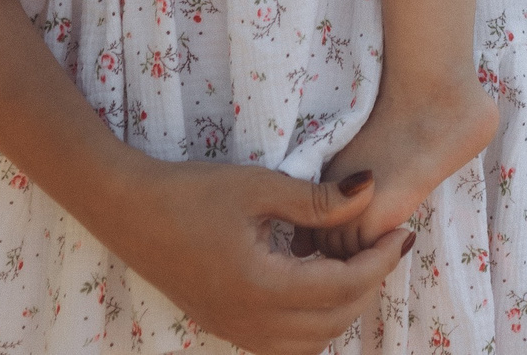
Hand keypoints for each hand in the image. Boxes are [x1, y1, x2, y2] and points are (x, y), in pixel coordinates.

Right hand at [0, 0, 409, 354]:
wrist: (124, 208)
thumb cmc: (190, 191)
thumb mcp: (260, 187)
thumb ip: (319, 200)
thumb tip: (372, 193)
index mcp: (262, 287)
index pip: (343, 288)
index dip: (380, 262)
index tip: (402, 232)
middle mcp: (250, 322)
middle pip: (334, 322)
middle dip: (369, 286)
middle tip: (388, 247)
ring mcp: (233, 330)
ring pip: (310, 343)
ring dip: (342, 309)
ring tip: (357, 264)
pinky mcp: (222, 326)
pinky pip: (283, 343)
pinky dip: (312, 321)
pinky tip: (315, 281)